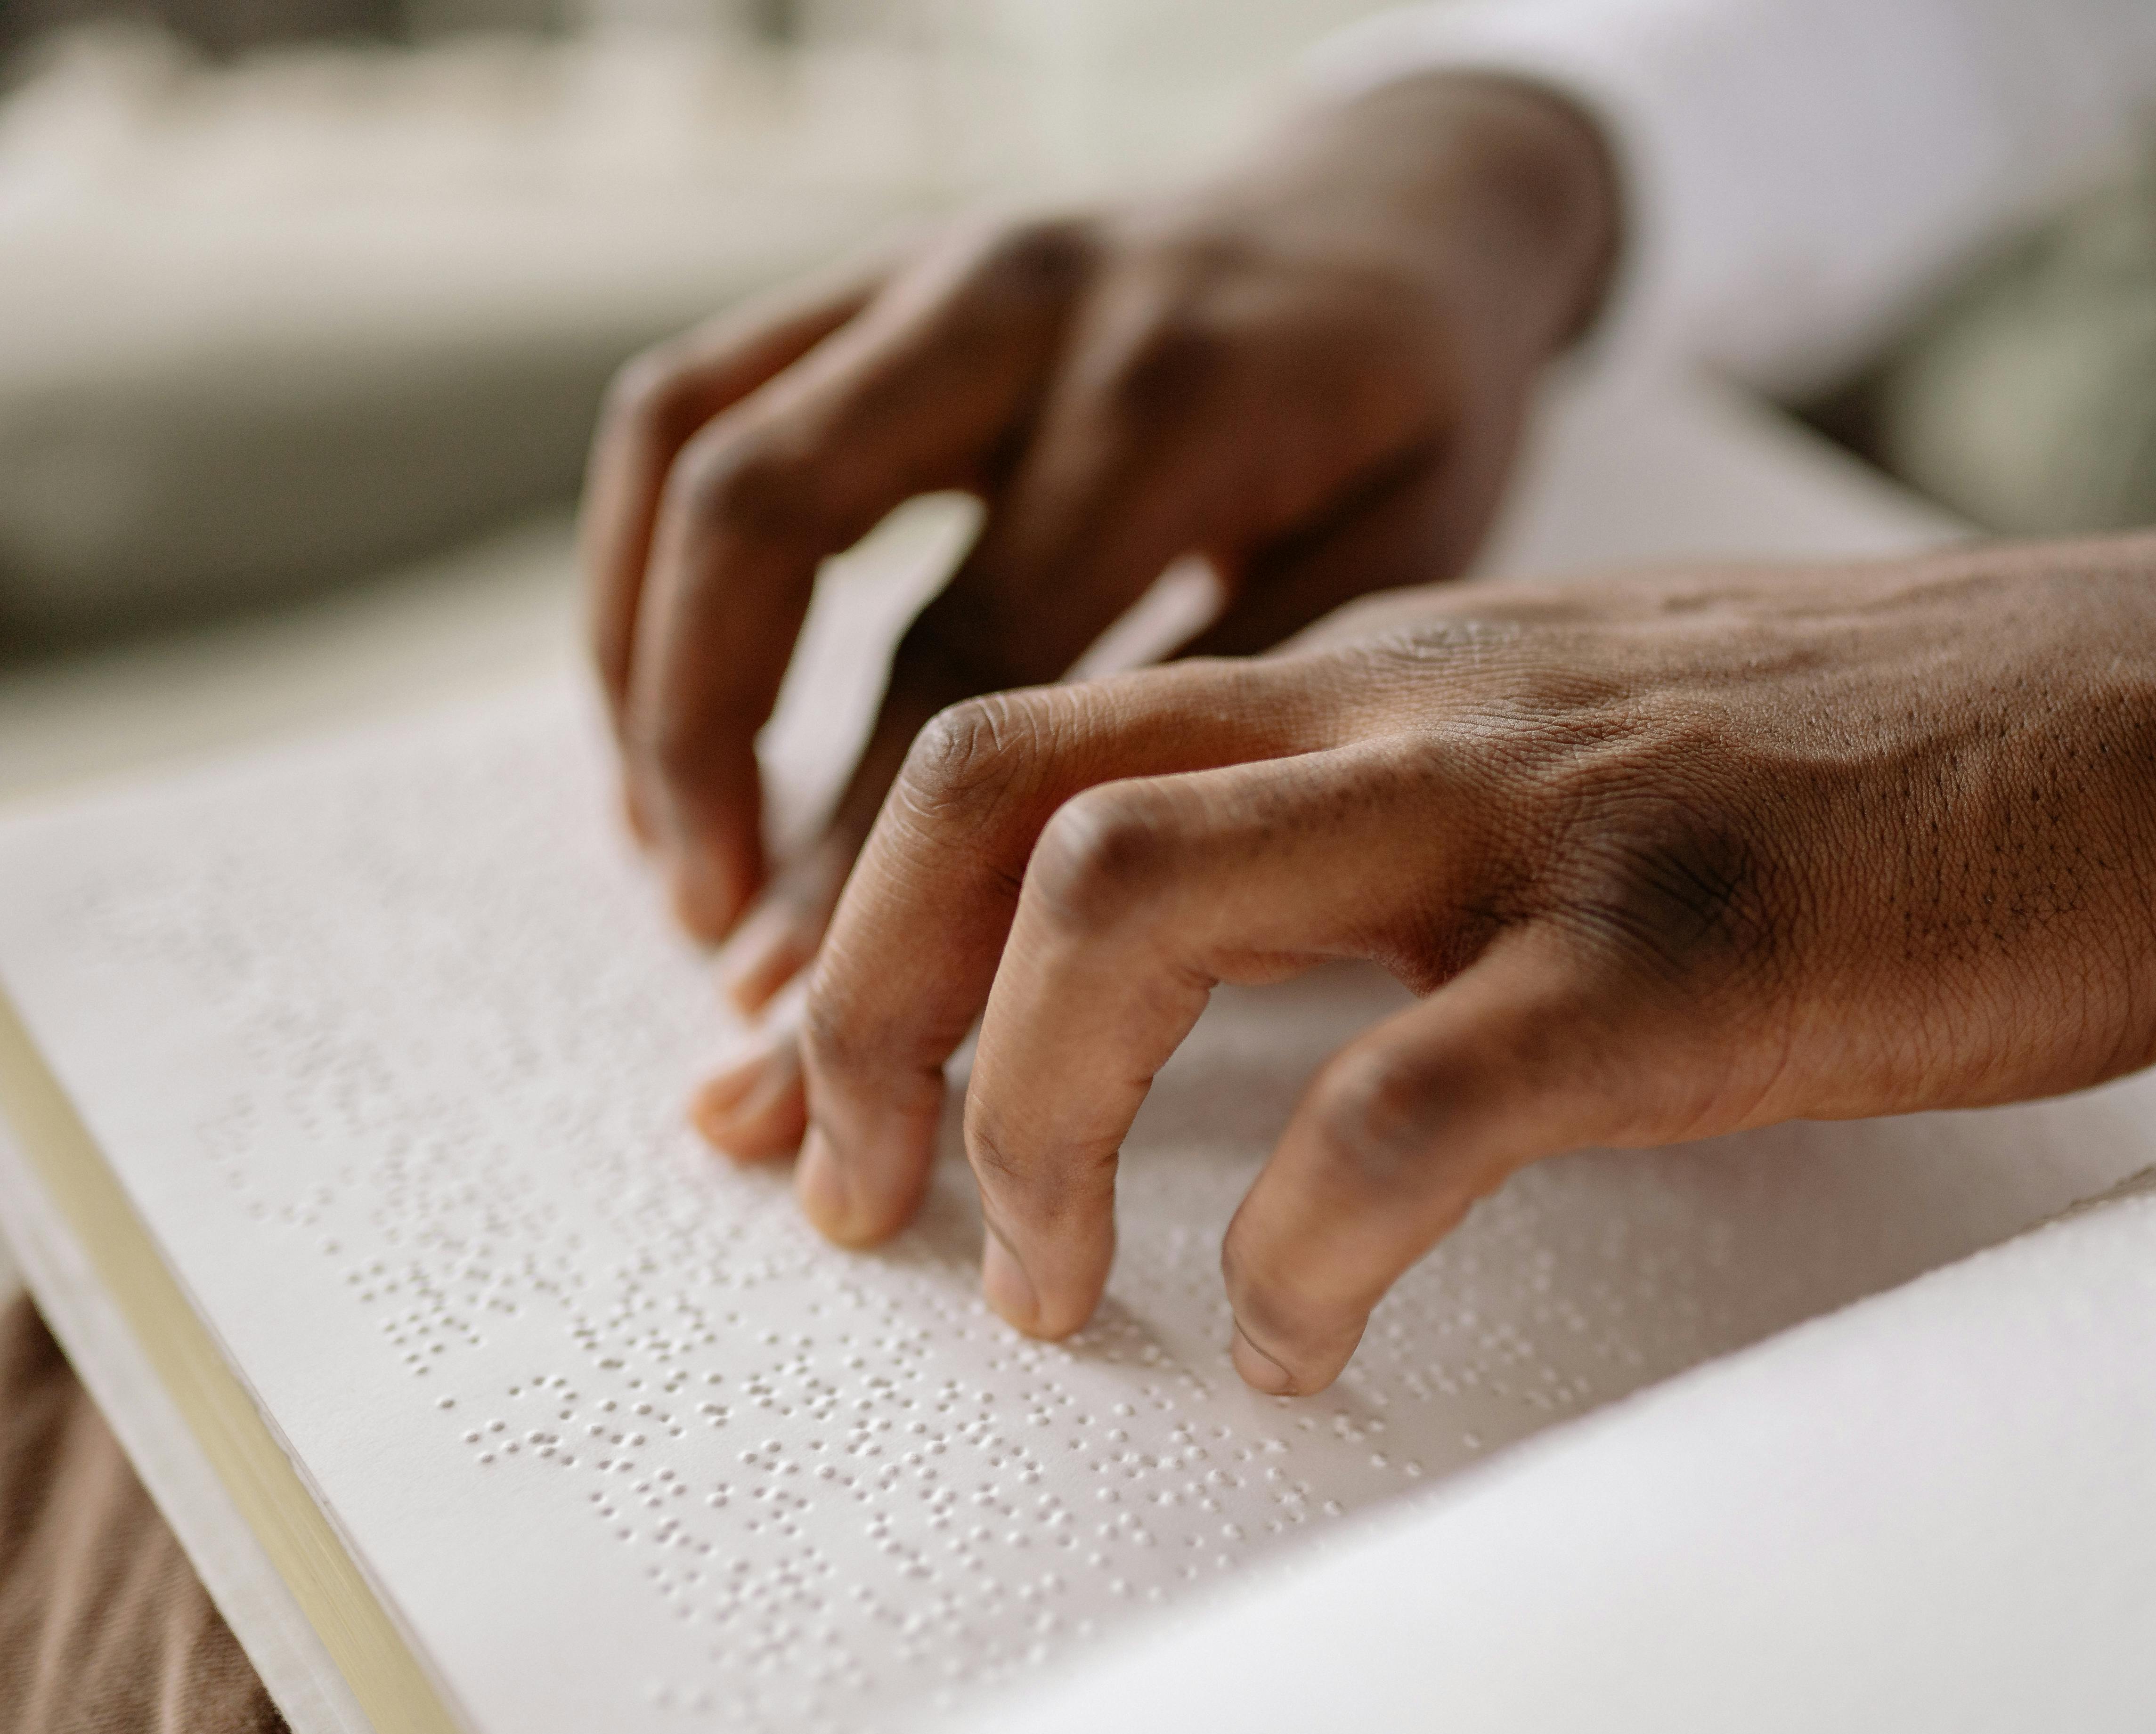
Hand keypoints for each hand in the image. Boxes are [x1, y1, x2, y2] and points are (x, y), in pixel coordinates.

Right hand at [582, 75, 1617, 1000]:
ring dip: (646, 668)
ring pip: (691, 454)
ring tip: (675, 854)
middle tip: (726, 948)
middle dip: (706, 757)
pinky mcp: (872, 275)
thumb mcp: (1404, 565)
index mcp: (1174, 396)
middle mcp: (1023, 310)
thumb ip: (1233, 708)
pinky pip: (689, 401)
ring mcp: (929, 272)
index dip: (869, 851)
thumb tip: (1059, 925)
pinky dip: (641, 566)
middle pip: (771, 527)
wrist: (1409, 204)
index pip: (965, 658)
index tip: (821, 1013)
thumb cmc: (1418, 412)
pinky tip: (663, 715)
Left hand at [690, 521, 2155, 1393]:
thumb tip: (1224, 959)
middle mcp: (1415, 708)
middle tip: (831, 1190)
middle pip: (995, 795)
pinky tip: (1290, 1336)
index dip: (841, 921)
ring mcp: (1540, 819)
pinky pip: (1402, 1106)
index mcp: (1387, 665)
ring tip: (1040, 1283)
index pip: (1018, 743)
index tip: (760, 1071)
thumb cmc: (1890, 761)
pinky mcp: (1681, 956)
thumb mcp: (1586, 739)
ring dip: (1029, 1117)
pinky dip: (1299, 1245)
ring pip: (1134, 907)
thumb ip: (1403, 815)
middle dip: (854, 1007)